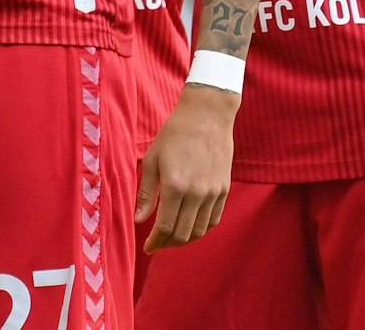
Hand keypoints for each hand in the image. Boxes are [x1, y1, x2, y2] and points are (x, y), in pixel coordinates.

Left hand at [136, 84, 238, 252]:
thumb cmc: (174, 135)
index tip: (147, 247)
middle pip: (183, 234)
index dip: (155, 241)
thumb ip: (147, 194)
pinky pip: (214, 219)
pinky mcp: (224, 189)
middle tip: (157, 244)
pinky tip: (190, 227)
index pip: (166, 227)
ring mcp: (213, 193)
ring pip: (200, 230)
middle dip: (168, 244)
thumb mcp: (152, 160)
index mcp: (175, 186)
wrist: (207, 116)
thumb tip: (139, 221)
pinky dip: (202, 229)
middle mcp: (197, 193)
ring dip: (185, 239)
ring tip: (172, 238)